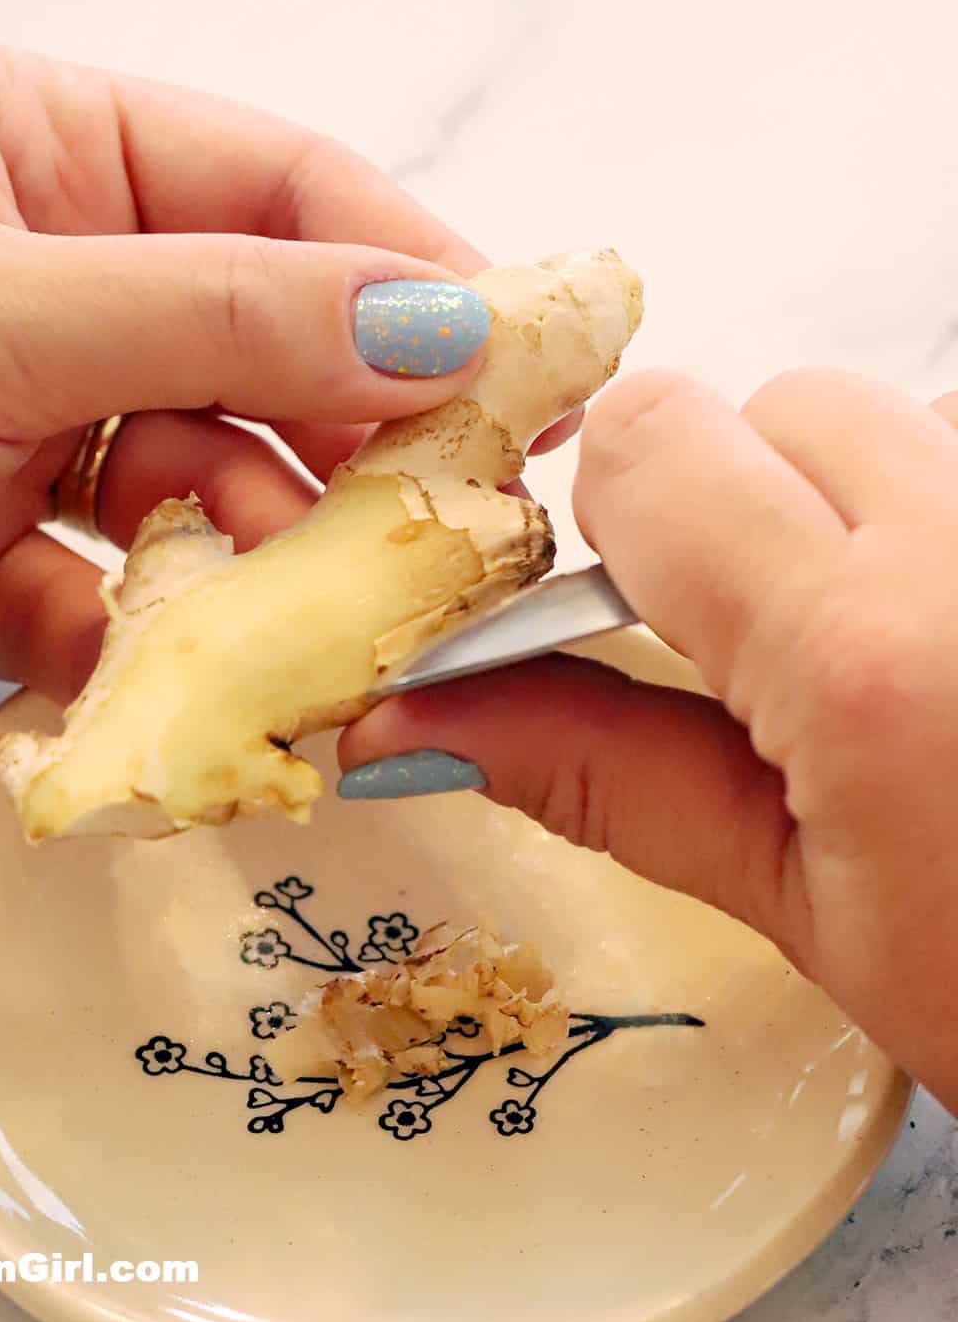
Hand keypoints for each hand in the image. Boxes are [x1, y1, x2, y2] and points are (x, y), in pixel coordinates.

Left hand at [0, 40, 575, 750]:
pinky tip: (179, 692)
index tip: (526, 371)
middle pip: (262, 357)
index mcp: (39, 150)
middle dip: (350, 449)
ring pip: (205, 496)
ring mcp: (24, 431)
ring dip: (256, 570)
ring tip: (319, 635)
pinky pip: (123, 603)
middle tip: (453, 530)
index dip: (411, 280)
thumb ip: (228, 315)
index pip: (277, 197)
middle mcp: (44, 281)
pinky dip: (155, 652)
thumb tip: (446, 315)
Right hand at [341, 369, 957, 1111]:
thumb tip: (417, 726)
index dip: (606, 528)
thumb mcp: (808, 917)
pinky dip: (942, 521)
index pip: (652, 448)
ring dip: (848, 511)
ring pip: (892, 417)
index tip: (614, 623)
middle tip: (763, 663)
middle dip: (731, 510)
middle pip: (771, 404)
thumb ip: (606, 781)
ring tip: (892, 662)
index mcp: (864, 650)